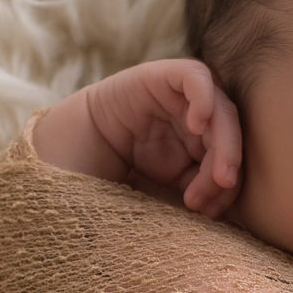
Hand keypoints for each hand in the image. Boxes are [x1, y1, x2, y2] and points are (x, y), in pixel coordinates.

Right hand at [31, 59, 242, 217]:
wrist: (56, 175)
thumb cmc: (107, 197)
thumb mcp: (160, 205)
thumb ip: (194, 202)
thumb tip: (235, 214)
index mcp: (190, 155)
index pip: (226, 162)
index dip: (226, 187)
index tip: (209, 212)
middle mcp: (186, 125)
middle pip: (228, 134)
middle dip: (229, 163)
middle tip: (221, 187)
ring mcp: (174, 101)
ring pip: (218, 109)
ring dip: (224, 141)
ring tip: (215, 173)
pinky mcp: (157, 79)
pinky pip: (194, 77)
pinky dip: (205, 98)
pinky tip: (197, 125)